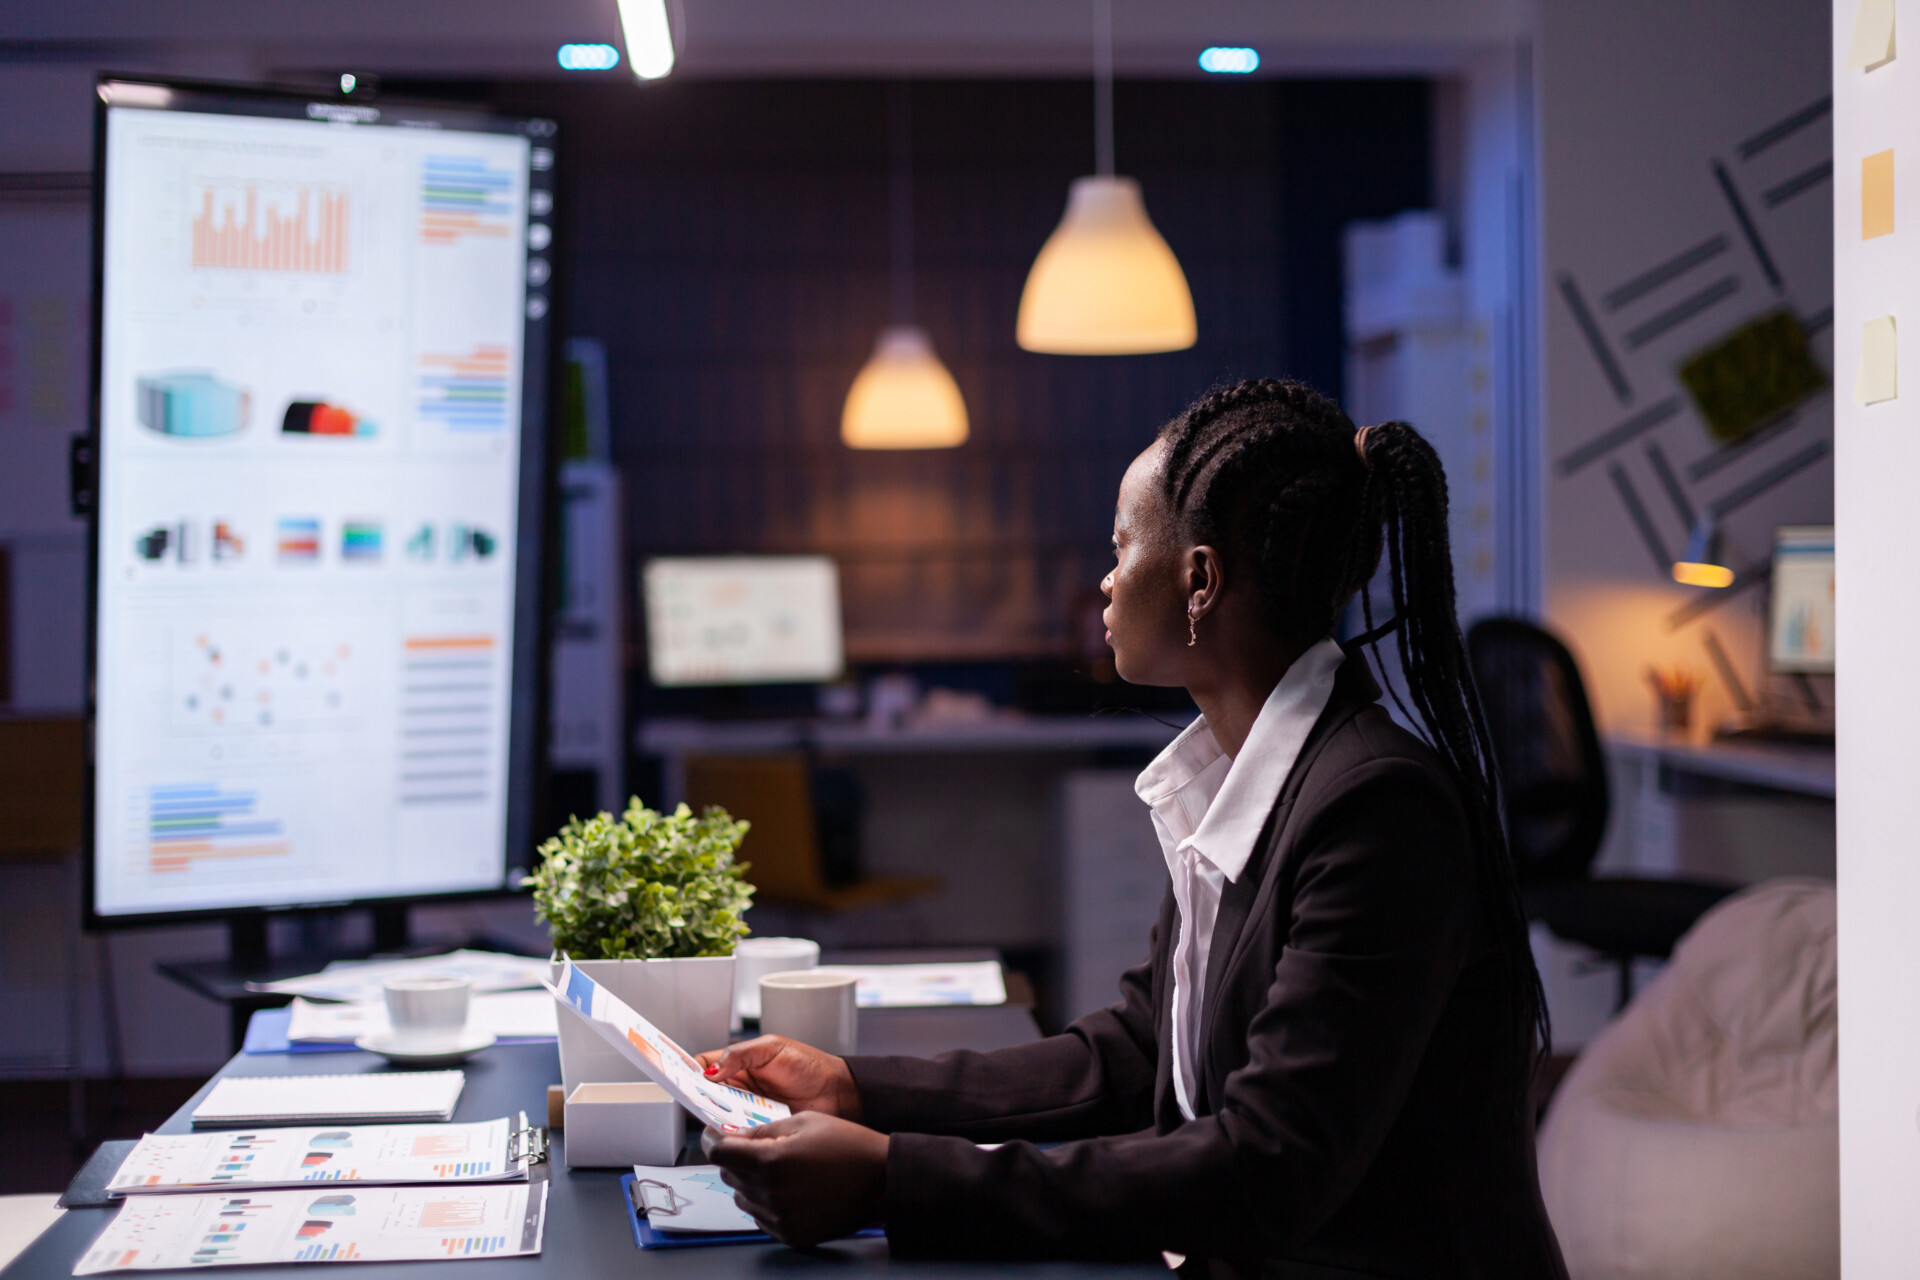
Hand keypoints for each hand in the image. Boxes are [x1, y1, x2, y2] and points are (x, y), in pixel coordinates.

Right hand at [697, 1035, 861, 1119]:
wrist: (838, 1093)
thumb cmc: (809, 1066)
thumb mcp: (772, 1048)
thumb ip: (740, 1055)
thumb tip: (710, 1069)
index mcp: (739, 1064)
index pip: (703, 1066)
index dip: (688, 1071)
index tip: (677, 1076)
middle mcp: (738, 1089)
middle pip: (705, 1094)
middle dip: (697, 1096)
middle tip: (694, 1097)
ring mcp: (747, 1110)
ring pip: (718, 1115)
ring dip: (714, 1115)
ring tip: (715, 1112)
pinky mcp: (757, 1130)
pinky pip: (737, 1133)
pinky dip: (732, 1133)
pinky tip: (733, 1130)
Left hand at [709, 1112, 887, 1248]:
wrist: (881, 1180)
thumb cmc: (848, 1145)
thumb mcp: (803, 1121)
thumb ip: (762, 1130)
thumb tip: (733, 1136)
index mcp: (771, 1161)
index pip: (719, 1152)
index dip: (713, 1140)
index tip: (714, 1135)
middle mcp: (771, 1194)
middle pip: (728, 1175)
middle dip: (735, 1158)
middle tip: (757, 1147)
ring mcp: (780, 1218)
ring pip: (742, 1198)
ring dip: (750, 1181)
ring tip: (780, 1169)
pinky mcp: (790, 1234)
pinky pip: (761, 1218)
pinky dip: (766, 1203)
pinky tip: (790, 1189)